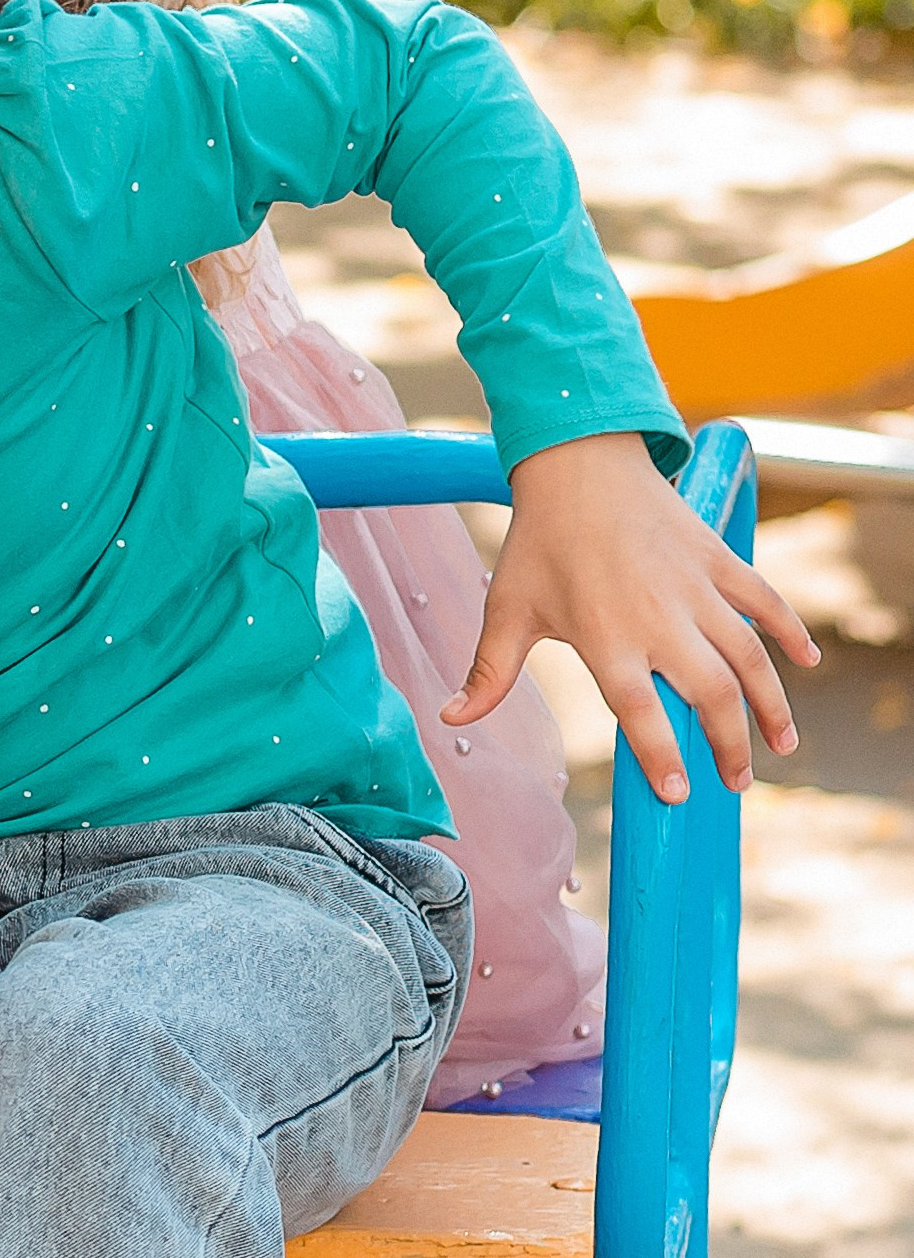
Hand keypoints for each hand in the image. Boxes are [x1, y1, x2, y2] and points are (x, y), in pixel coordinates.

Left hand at [443, 429, 815, 802]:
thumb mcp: (507, 609)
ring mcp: (695, 589)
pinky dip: (790, 631)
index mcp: (607, 641)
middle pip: (710, 698)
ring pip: (748, 658)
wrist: (576, 462)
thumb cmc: (539, 542)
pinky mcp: (716, 559)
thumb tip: (449, 717)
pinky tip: (807, 663)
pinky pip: (765, 600)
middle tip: (738, 782)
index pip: (643, 716)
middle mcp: (659, 621)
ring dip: (771, 705)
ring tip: (782, 745)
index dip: (663, 759)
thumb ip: (489, 672)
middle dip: (730, 747)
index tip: (678, 795)